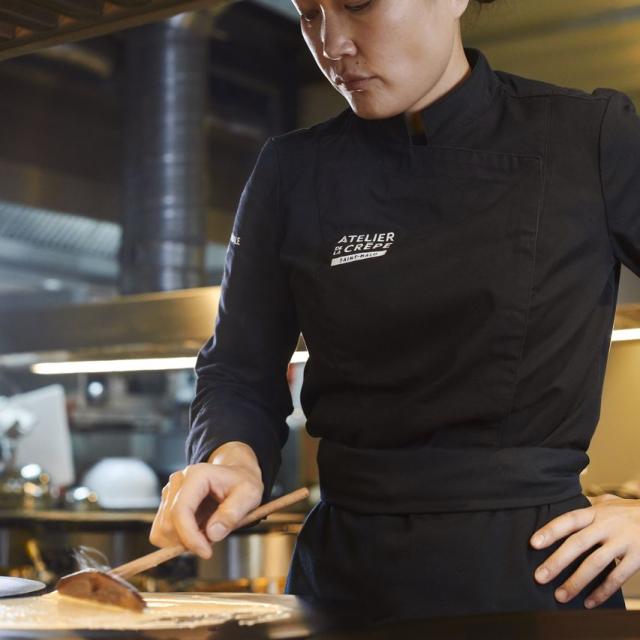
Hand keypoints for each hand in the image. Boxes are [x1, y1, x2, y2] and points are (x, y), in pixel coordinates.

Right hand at [149, 442, 262, 558]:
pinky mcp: (167, 504)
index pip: (181, 510)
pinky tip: (197, 533)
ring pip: (162, 531)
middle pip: (168, 524)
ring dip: (182, 542)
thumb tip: (212, 534)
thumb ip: (232, 513)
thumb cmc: (243, 483)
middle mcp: (178, 481)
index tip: (207, 553)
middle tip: (212, 542)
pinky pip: (163, 532)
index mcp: (197, 475)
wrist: (236, 475)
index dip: (190, 537)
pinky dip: (178, 540)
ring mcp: (170, 493)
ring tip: (207, 534)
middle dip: (188, 541)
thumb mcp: (249, 495)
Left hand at [530, 493, 639, 607]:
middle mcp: (607, 526)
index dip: (550, 531)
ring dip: (576, 581)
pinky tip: (588, 603)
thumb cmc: (629, 511)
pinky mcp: (638, 557)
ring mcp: (623, 542)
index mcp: (596, 512)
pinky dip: (602, 591)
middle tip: (539, 577)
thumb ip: (587, 506)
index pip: (569, 520)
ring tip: (560, 596)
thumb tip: (562, 503)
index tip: (533, 543)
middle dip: (557, 561)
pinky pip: (617, 577)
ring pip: (596, 563)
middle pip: (578, 543)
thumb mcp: (608, 503)